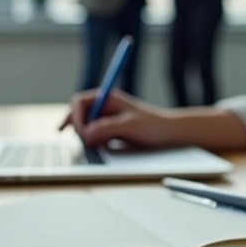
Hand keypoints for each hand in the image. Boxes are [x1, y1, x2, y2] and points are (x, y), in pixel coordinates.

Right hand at [59, 89, 177, 148]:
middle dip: (79, 129)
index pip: (79, 102)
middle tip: (87, 142)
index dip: (75, 116)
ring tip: (99, 146)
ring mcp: (106, 120)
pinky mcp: (110, 132)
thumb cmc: (153, 126)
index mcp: (108, 98)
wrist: (170, 134)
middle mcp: (104, 107)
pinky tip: (104, 148)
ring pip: (85, 128)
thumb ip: (106, 128)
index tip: (81, 132)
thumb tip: (86, 134)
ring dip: (86, 138)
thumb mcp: (130, 126)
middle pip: (78, 115)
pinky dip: (94, 144)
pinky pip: (93, 138)